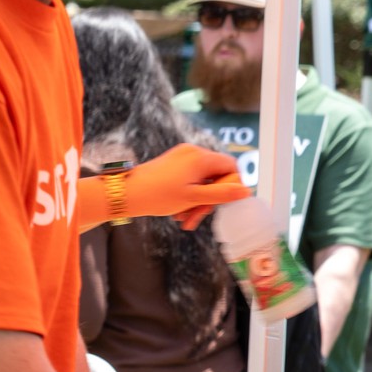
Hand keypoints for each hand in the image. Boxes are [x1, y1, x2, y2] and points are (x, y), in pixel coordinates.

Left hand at [127, 144, 248, 229]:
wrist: (124, 193)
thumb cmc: (157, 195)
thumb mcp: (194, 198)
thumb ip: (222, 194)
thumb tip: (247, 191)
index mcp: (201, 158)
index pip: (231, 167)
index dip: (231, 186)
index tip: (220, 204)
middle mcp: (193, 153)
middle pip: (216, 176)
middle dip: (209, 199)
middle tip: (197, 218)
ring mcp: (182, 157)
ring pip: (202, 180)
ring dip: (197, 201)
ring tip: (184, 219)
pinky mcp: (172, 164)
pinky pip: (190, 179)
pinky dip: (188, 195)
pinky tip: (178, 211)